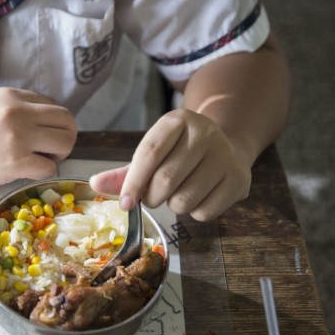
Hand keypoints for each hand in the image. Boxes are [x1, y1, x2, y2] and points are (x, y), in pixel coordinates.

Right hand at [0, 87, 76, 189]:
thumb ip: (18, 109)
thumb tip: (48, 124)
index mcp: (12, 96)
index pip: (53, 106)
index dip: (53, 124)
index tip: (41, 137)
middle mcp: (18, 111)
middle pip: (67, 121)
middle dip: (65, 137)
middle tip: (50, 151)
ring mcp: (18, 136)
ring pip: (65, 142)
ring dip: (59, 154)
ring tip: (41, 160)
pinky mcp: (16, 161)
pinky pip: (49, 167)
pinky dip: (43, 172)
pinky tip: (27, 171)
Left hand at [89, 109, 252, 220]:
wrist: (227, 146)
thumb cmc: (178, 154)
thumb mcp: (151, 155)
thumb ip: (123, 172)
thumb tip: (94, 184)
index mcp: (176, 121)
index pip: (149, 154)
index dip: (133, 183)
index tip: (125, 204)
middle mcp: (204, 133)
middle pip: (165, 181)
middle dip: (152, 198)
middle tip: (153, 196)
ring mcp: (225, 155)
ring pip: (184, 200)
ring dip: (173, 206)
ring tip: (179, 192)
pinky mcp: (239, 179)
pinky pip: (204, 212)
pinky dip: (195, 212)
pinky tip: (200, 196)